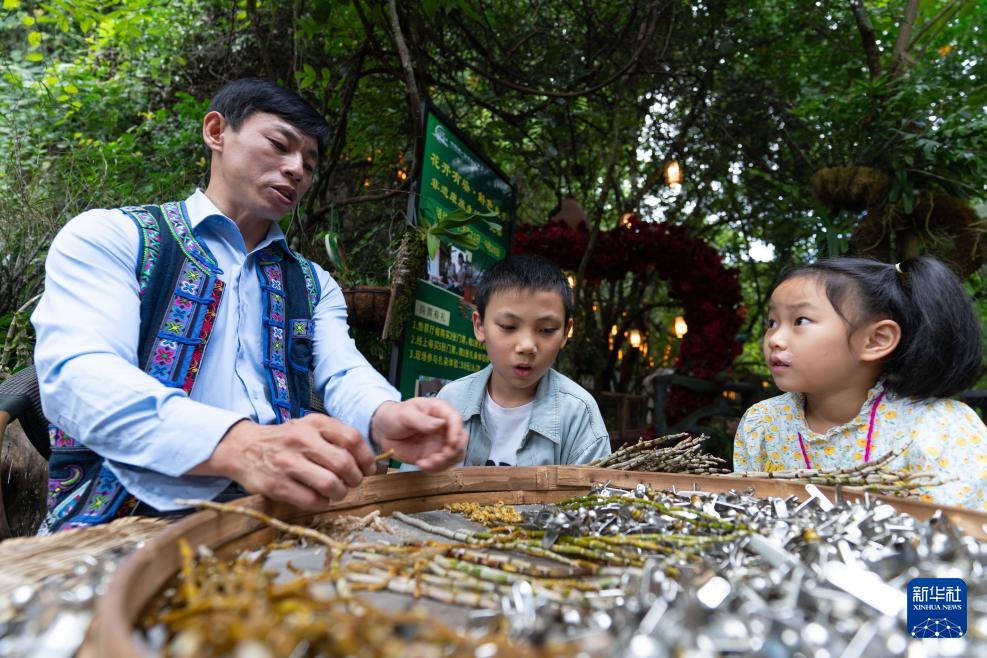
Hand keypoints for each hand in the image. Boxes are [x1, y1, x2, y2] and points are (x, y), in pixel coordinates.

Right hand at [190, 415, 375, 509]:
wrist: (243, 448)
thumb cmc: (285, 440)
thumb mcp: (309, 427)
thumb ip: (335, 438)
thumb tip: (368, 462)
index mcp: (314, 423)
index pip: (352, 439)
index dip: (366, 458)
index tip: (368, 469)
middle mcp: (301, 440)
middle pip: (344, 464)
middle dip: (354, 479)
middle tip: (351, 483)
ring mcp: (287, 463)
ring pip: (329, 484)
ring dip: (339, 493)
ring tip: (336, 492)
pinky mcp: (276, 485)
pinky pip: (311, 500)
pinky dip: (322, 503)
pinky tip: (319, 498)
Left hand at [370, 398, 466, 471]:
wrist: (383, 431)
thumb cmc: (394, 416)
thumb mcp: (405, 415)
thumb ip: (422, 420)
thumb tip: (440, 424)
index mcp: (440, 411)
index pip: (456, 419)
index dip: (457, 432)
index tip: (451, 444)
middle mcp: (444, 427)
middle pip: (461, 439)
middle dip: (453, 451)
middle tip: (438, 457)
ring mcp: (440, 442)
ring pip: (455, 455)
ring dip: (445, 462)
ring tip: (427, 463)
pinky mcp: (434, 455)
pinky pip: (443, 464)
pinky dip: (435, 468)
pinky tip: (422, 464)